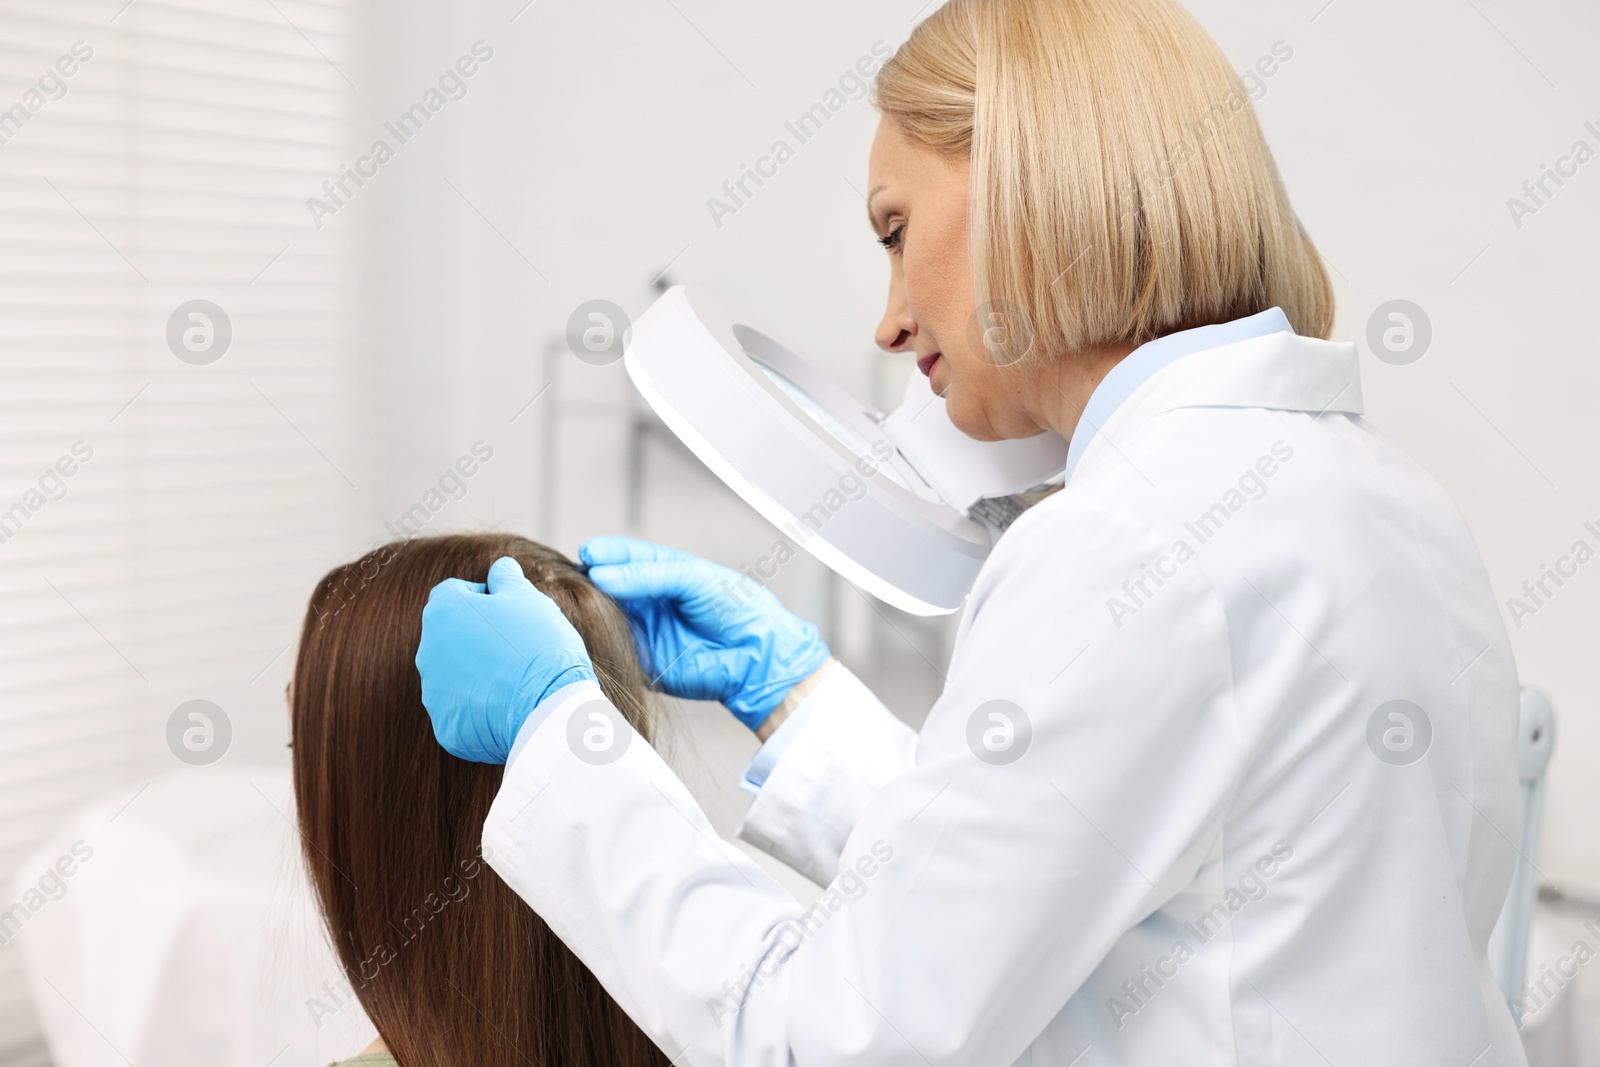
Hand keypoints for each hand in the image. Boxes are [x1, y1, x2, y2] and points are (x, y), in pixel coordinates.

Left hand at [415, 556, 596, 762]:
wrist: (548, 706)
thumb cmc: (539, 644)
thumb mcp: (528, 598)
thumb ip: (506, 578)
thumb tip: (500, 565)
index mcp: (442, 611)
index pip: (454, 593)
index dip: (483, 599)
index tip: (510, 613)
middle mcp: (427, 650)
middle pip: (450, 636)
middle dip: (476, 638)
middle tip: (515, 647)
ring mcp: (433, 692)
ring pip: (453, 674)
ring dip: (476, 672)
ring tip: (514, 679)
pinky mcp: (445, 726)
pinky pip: (460, 711)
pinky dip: (479, 707)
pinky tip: (507, 706)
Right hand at [579, 536, 829, 729]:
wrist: (756, 656)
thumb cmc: (736, 607)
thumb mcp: (692, 578)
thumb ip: (648, 575)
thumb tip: (601, 576)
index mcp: (661, 572)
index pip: (623, 557)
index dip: (604, 554)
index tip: (588, 553)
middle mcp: (646, 599)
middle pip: (605, 586)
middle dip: (587, 581)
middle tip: (572, 578)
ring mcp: (641, 629)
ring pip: (601, 616)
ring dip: (586, 611)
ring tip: (571, 603)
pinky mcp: (639, 661)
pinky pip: (608, 649)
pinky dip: (592, 642)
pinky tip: (580, 634)